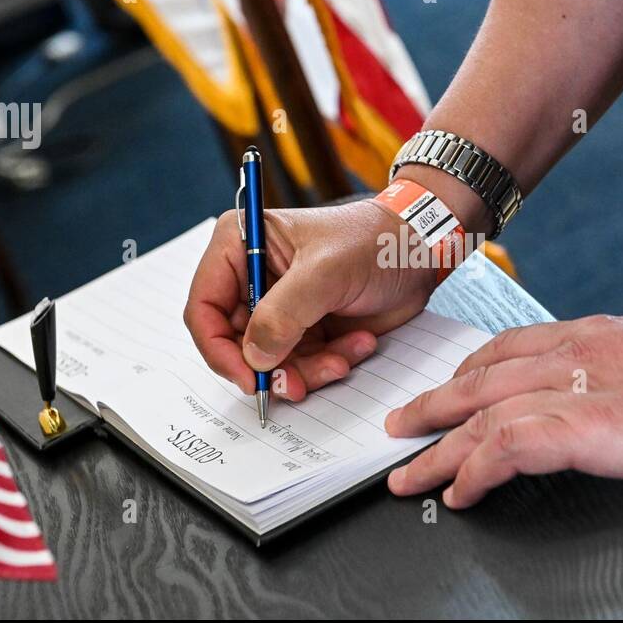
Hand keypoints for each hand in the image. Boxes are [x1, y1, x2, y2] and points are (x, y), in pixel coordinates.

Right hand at [184, 201, 435, 399]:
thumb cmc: (373, 240)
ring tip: (343, 358)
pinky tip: (358, 345)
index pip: (204, 307)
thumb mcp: (325, 272)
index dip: (219, 348)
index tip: (248, 376)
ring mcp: (280, 307)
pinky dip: (327, 365)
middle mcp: (252, 278)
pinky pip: (301, 365)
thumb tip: (254, 356)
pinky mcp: (306, 329)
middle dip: (271, 367)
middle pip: (236, 343)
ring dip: (307, 370)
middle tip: (300, 382)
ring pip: (270, 361)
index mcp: (239, 246)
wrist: (419, 251)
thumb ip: (284, 314)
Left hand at [384, 313, 622, 507]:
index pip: (510, 346)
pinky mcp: (577, 428)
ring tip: (407, 476)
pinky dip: (471, 472)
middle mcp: (572, 354)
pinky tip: (457, 493)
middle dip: (433, 404)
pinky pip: (500, 449)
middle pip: (478, 377)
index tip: (450, 387)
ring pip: (475, 415)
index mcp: (595, 335)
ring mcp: (571, 388)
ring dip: (434, 448)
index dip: (470, 371)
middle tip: (400, 426)